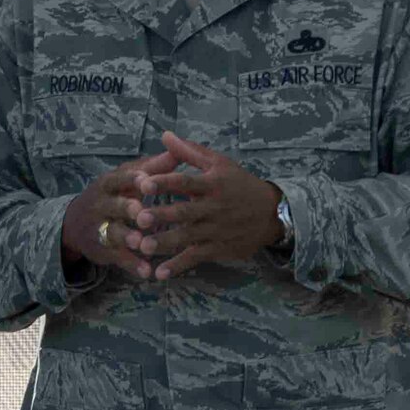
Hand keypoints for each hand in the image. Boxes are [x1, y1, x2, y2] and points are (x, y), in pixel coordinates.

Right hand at [61, 157, 168, 279]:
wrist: (75, 224)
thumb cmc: (112, 195)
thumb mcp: (126, 179)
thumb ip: (152, 167)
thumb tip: (178, 149)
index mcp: (109, 184)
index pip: (120, 179)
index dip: (133, 179)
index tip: (146, 179)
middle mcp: (102, 204)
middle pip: (114, 205)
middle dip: (127, 208)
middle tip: (141, 211)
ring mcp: (101, 228)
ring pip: (113, 232)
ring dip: (127, 237)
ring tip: (142, 244)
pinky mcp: (103, 250)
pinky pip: (118, 257)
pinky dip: (132, 264)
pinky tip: (147, 272)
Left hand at [130, 132, 282, 279]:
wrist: (271, 213)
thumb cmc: (240, 184)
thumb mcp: (219, 164)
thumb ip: (190, 152)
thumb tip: (165, 135)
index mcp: (212, 184)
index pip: (186, 182)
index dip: (165, 182)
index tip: (143, 183)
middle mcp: (213, 207)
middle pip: (184, 212)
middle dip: (161, 216)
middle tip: (138, 218)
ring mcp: (215, 230)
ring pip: (187, 237)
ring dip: (165, 242)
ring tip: (143, 247)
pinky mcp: (217, 248)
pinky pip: (195, 258)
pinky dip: (178, 266)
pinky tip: (159, 274)